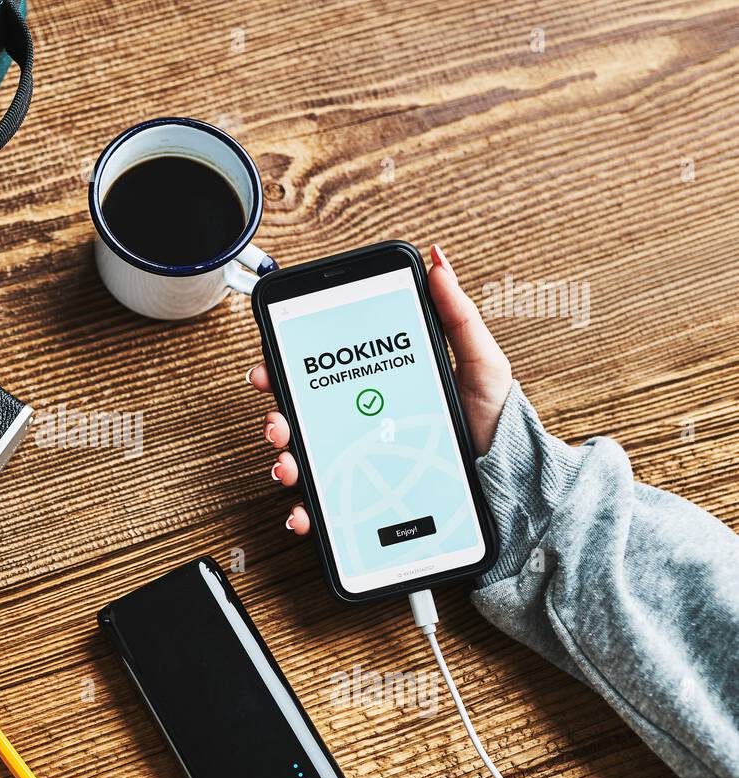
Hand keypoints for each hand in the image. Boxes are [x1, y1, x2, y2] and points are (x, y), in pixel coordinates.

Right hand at [247, 244, 512, 534]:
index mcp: (376, 389)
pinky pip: (325, 510)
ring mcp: (360, 466)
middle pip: (301, 418)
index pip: (320, 375)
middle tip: (279, 419)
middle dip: (277, 417)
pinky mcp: (367, 502)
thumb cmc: (494, 419)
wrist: (511, 478)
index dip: (285, 367)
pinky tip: (304, 512)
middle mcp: (361, 426)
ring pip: (305, 462)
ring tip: (290, 464)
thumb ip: (456, 314)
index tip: (270, 363)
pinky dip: (305, 512)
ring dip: (284, 462)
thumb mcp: (479, 360)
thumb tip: (438, 262)